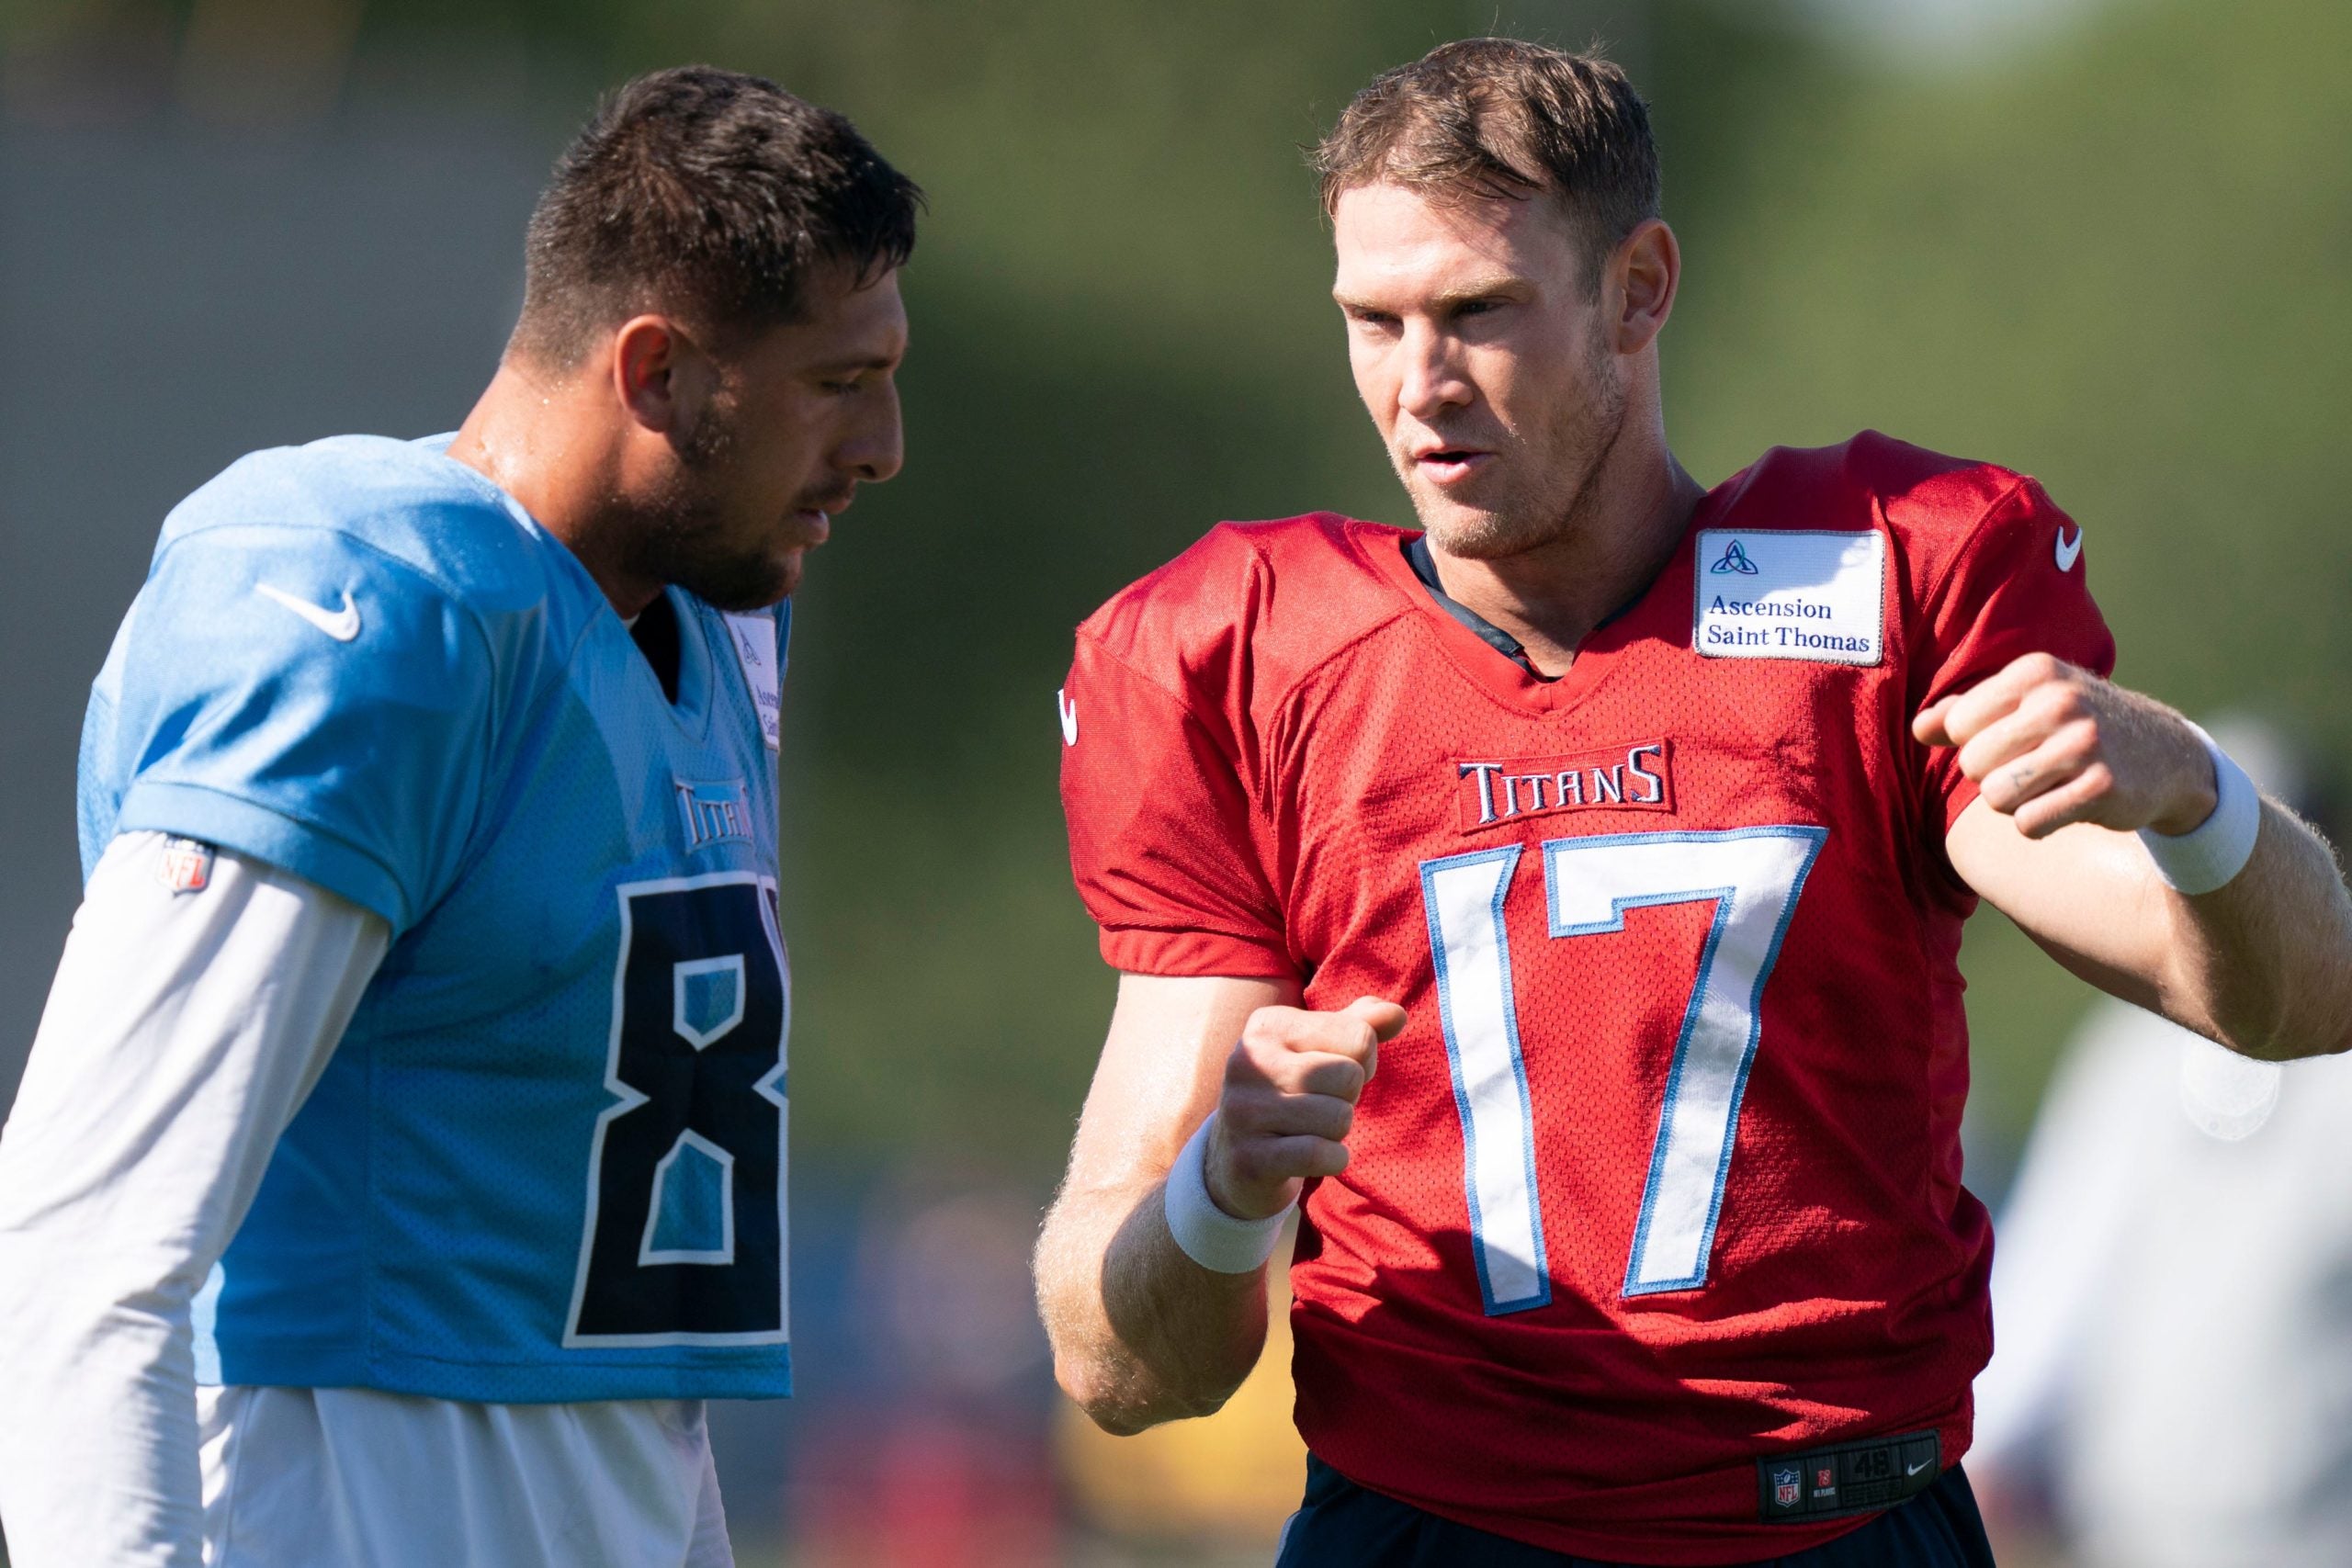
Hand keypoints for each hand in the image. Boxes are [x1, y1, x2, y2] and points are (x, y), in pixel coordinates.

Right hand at [1204, 996, 1407, 1220]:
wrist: (1236, 1157)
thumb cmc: (1292, 1092)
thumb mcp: (1322, 1049)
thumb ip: (1361, 1025)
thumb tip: (1397, 1014)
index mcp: (1269, 1024)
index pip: (1358, 1036)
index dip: (1363, 1061)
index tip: (1336, 1074)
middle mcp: (1250, 1061)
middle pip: (1349, 1076)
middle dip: (1349, 1097)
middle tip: (1323, 1105)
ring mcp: (1244, 1110)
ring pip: (1338, 1117)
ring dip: (1338, 1131)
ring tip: (1311, 1129)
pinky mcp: (1249, 1157)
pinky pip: (1319, 1154)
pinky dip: (1333, 1159)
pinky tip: (1316, 1156)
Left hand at [1912, 653, 2215, 838]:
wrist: (2165, 755)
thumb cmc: (2075, 726)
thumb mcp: (2026, 702)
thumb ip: (1965, 712)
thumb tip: (1917, 729)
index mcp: (2034, 672)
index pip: (1958, 725)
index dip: (1975, 743)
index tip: (2012, 740)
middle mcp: (2059, 701)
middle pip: (1973, 764)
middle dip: (1992, 776)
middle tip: (2031, 768)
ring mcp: (2084, 744)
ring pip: (1996, 797)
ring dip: (2014, 803)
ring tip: (2046, 786)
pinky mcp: (2102, 786)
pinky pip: (2029, 823)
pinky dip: (2038, 823)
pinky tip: (2066, 804)